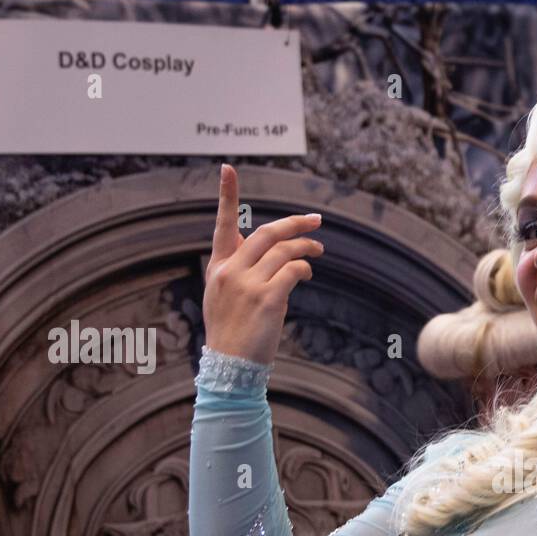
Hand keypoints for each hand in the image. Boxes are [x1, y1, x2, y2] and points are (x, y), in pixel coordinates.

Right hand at [202, 163, 323, 364]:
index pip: (222, 225)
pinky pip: (293, 270)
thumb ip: (238, 271)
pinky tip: (307, 274)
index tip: (228, 168)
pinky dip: (304, 268)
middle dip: (294, 223)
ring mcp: (248, 284)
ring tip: (318, 250)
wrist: (230, 366)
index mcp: (218, 267)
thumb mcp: (223, 297)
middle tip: (316, 221)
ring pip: (283, 250)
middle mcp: (230, 271)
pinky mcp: (268, 299)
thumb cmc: (231, 333)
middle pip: (266, 233)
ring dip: (306, 247)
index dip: (226, 195)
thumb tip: (267, 253)